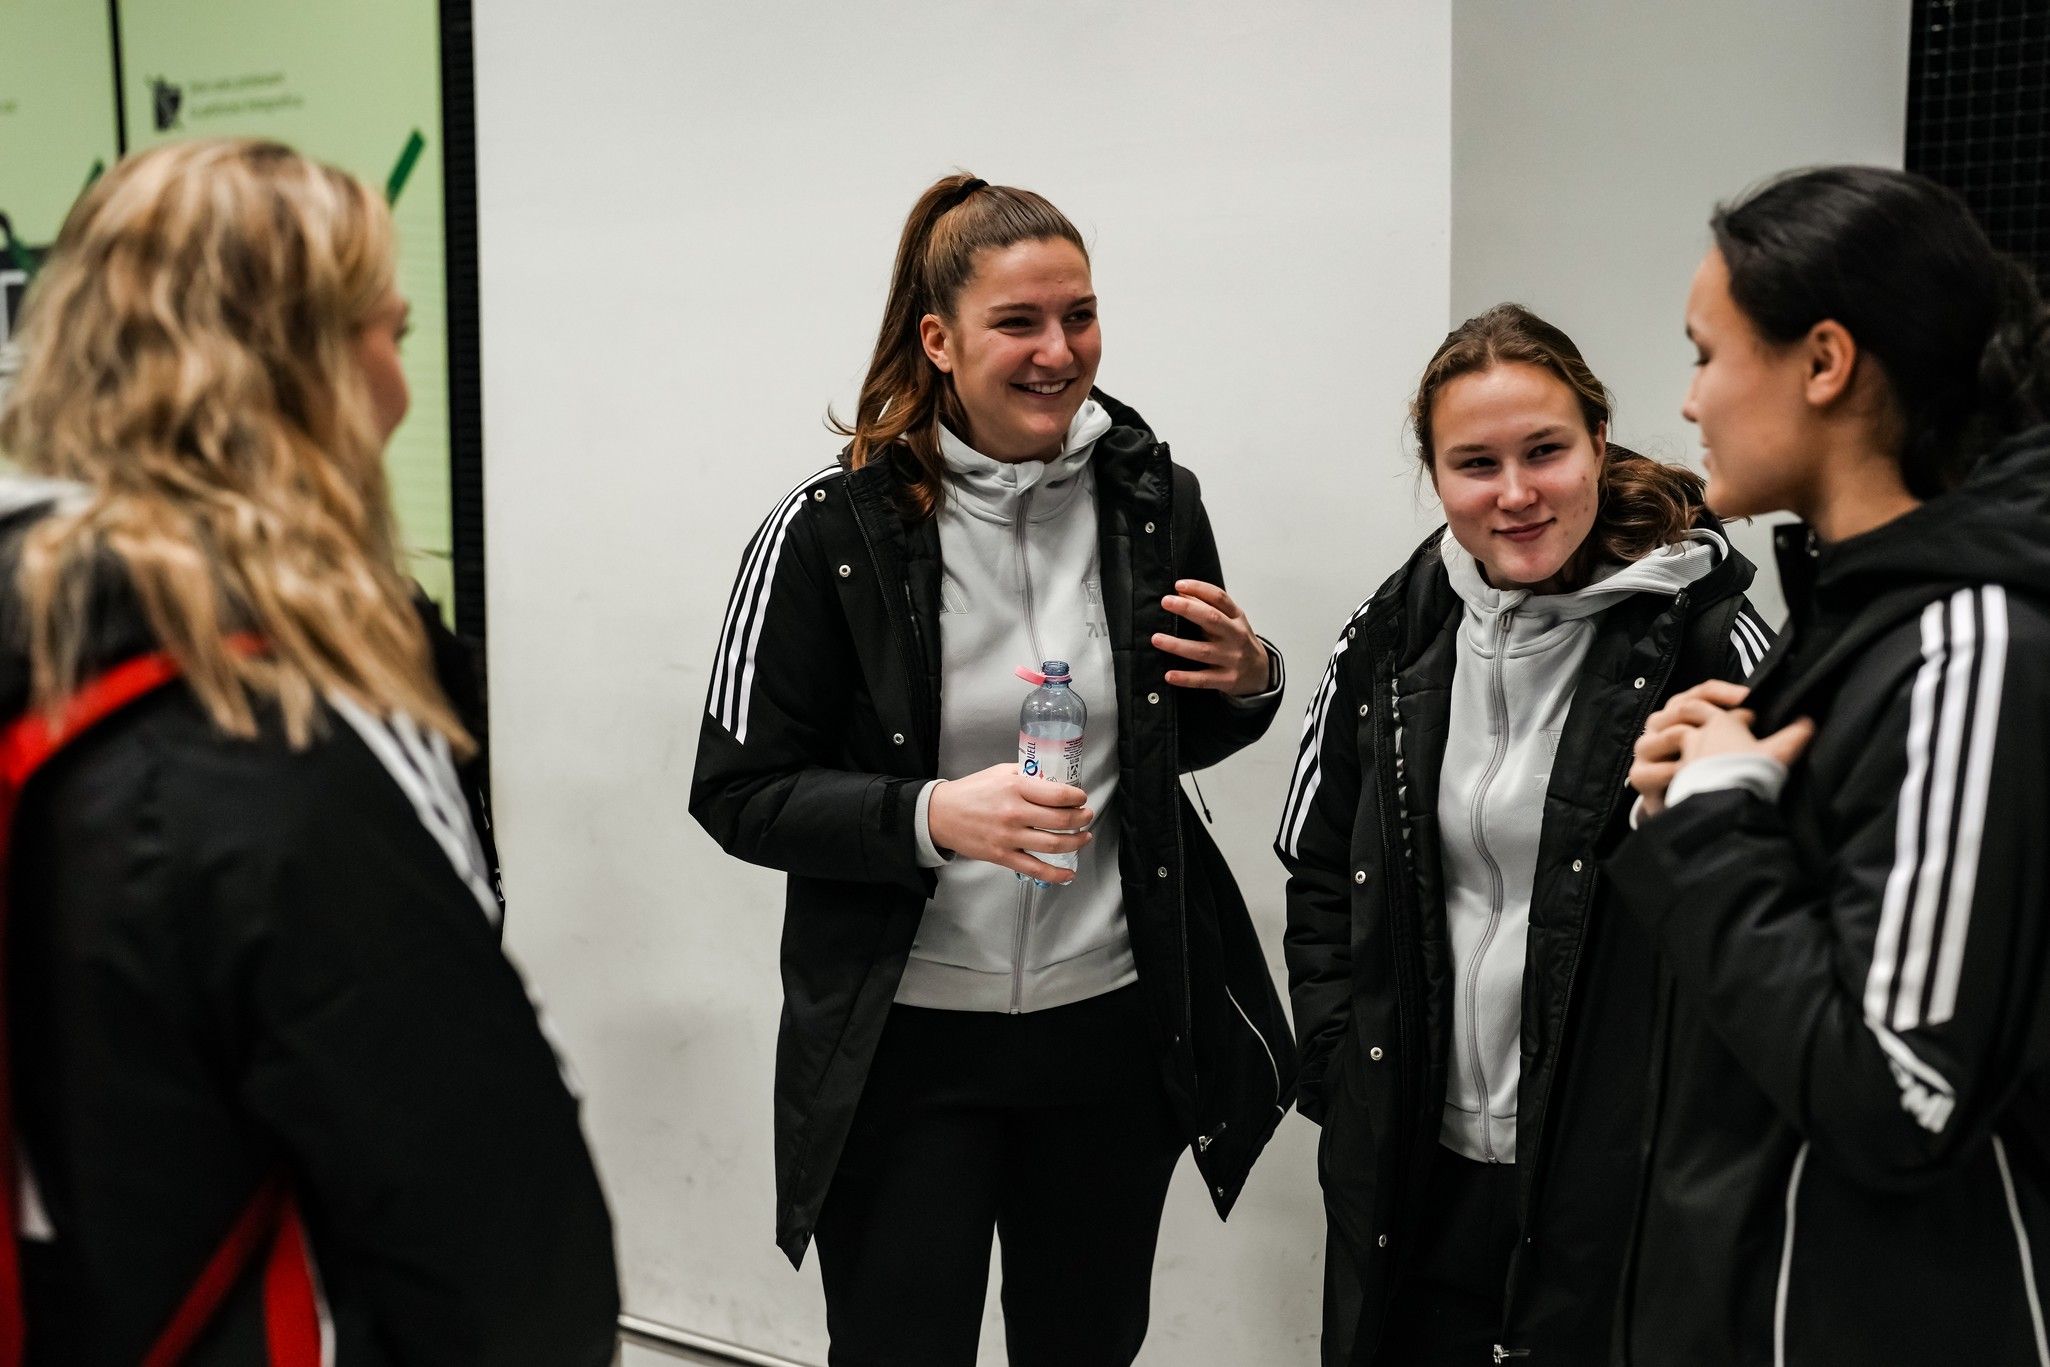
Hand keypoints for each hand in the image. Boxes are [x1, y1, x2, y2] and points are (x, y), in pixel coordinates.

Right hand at [926, 762, 1093, 884]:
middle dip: (1082, 818)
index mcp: (1015, 788)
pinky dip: (1056, 874)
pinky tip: (1070, 873)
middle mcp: (1014, 813)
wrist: (941, 814)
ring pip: (1053, 844)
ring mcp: (1009, 837)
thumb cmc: (971, 791)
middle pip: (1061, 820)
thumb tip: (1054, 780)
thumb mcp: (1000, 772)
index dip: (1077, 797)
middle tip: (1087, 815)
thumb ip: (1027, 775)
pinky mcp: (1002, 856)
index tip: (1081, 798)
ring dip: (1076, 841)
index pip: (1058, 794)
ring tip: (1084, 836)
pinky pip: (1035, 868)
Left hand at [1152, 579, 1270, 695]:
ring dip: (1178, 645)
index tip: (1178, 585)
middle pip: (1212, 619)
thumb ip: (1209, 608)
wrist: (1260, 672)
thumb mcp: (1231, 622)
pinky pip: (1203, 679)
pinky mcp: (1227, 680)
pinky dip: (1186, 678)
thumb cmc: (1238, 642)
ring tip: (1156, 639)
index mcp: (1237, 618)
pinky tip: (1169, 675)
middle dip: (1188, 609)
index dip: (1199, 589)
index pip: (1219, 598)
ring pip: (1202, 651)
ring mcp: (1233, 659)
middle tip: (1166, 602)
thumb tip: (1181, 593)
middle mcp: (1236, 636)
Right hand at [1629, 680, 1813, 817]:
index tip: (1746, 698)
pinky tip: (1689, 775)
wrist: (1686, 807)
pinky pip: (1649, 771)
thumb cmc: (1708, 771)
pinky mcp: (1641, 778)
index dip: (1720, 692)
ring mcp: (1647, 752)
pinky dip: (1670, 772)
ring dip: (1682, 740)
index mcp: (1684, 715)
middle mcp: (1661, 728)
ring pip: (1656, 736)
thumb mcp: (1737, 748)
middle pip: (1674, 708)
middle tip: (1734, 723)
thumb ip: (1756, 732)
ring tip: (1706, 750)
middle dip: (1702, 712)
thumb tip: (1806, 721)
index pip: (1698, 693)